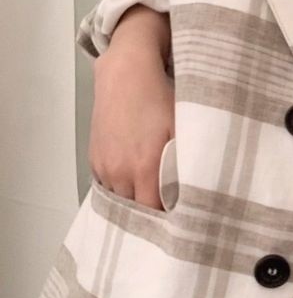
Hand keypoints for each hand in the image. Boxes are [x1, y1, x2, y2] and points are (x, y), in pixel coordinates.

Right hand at [90, 46, 174, 211]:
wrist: (126, 75)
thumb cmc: (160, 100)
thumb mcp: (180, 130)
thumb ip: (182, 166)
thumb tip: (193, 194)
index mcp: (144, 168)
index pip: (153, 212)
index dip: (167, 220)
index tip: (180, 221)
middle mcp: (120, 172)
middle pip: (134, 210)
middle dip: (150, 215)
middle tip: (168, 216)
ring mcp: (104, 166)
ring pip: (119, 200)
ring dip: (133, 202)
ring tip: (151, 199)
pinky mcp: (94, 159)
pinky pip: (107, 187)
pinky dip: (121, 189)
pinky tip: (134, 182)